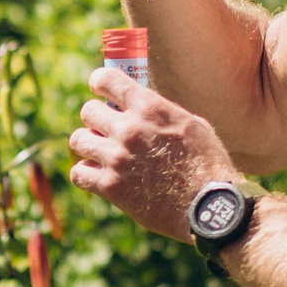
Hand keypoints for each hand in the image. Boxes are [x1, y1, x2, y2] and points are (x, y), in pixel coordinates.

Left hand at [67, 66, 239, 241]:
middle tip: (106, 130)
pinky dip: (86, 174)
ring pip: (78, 140)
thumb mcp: (192, 125)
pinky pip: (78, 173)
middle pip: (88, 111)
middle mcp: (129, 129)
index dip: (99, 84)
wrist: (208, 206)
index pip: (106, 80)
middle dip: (96, 119)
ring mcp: (116, 158)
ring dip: (88, 145)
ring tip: (101, 153)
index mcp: (150, 107)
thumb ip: (162, 114)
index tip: (100, 91)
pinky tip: (99, 176)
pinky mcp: (110, 186)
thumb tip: (144, 109)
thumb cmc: (207, 164)